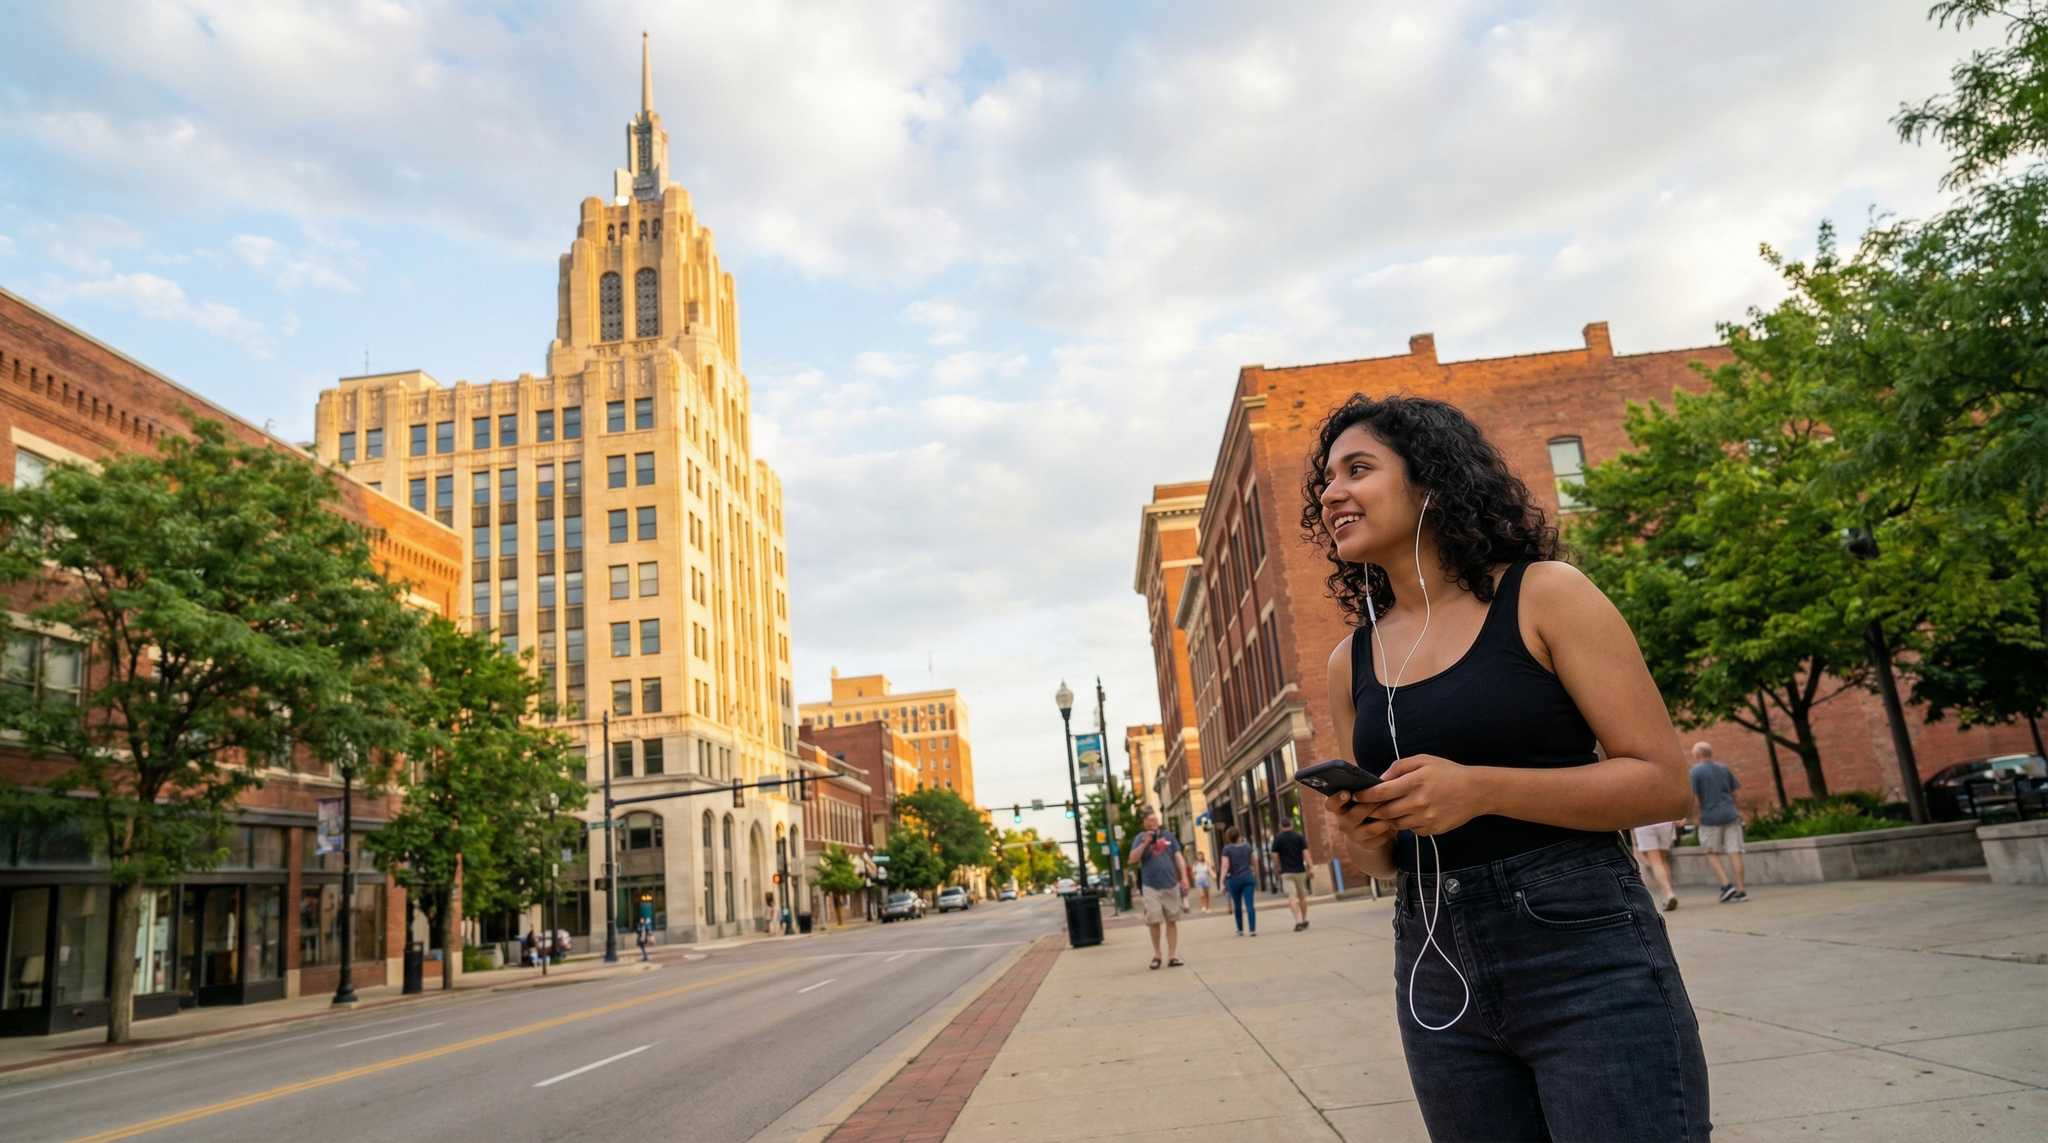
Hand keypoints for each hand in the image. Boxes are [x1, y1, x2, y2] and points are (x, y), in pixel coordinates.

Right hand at [1324, 790, 1398, 847]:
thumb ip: (1363, 791)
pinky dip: (1390, 829)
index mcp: (1338, 808)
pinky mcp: (1368, 845)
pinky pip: (1381, 837)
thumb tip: (1376, 783)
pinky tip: (1396, 821)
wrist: (1369, 832)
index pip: (1331, 805)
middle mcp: (1343, 823)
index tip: (1347, 793)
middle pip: (1353, 816)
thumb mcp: (1361, 798)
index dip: (1337, 799)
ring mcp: (1354, 836)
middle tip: (1382, 797)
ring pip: (1370, 829)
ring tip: (1394, 809)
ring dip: (1383, 819)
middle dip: (1369, 806)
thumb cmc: (1366, 806)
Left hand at [1350, 754, 1487, 835]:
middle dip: (1372, 810)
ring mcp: (1426, 818)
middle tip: (1367, 807)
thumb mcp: (1424, 760)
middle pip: (1385, 812)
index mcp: (1415, 782)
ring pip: (1396, 823)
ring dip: (1389, 818)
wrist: (1476, 791)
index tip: (1355, 796)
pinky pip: (1411, 830)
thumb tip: (1381, 777)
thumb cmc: (1448, 773)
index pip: (1382, 792)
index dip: (1365, 796)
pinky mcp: (1432, 829)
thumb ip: (1400, 767)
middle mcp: (1419, 802)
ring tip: (1388, 810)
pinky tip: (1411, 814)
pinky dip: (1407, 824)